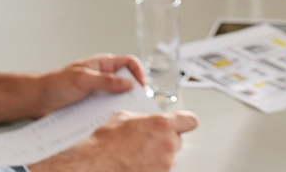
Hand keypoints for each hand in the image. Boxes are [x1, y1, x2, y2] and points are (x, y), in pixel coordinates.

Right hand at [29, 110, 198, 171]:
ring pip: (168, 157)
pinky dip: (151, 168)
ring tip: (136, 155)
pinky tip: (136, 164)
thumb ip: (142, 118)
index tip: (183, 123)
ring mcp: (165, 164)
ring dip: (157, 156)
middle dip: (164, 140)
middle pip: (177, 140)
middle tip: (147, 142)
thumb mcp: (123, 118)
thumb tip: (146, 120)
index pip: (190, 120)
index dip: (184, 121)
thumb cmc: (105, 145)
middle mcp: (168, 145)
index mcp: (163, 125)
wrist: (95, 166)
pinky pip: (160, 169)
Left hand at [31, 54, 146, 116]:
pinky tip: (111, 120)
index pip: (129, 63)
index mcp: (103, 64)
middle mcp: (104, 77)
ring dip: (122, 105)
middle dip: (133, 92)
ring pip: (119, 98)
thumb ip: (106, 81)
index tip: (140, 86)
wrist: (38, 100)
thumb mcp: (82, 79)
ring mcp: (99, 92)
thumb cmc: (56, 83)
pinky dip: (112, 114)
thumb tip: (129, 84)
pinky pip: (108, 109)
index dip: (138, 72)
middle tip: (135, 103)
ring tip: (124, 113)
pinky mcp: (94, 106)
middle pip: (127, 82)